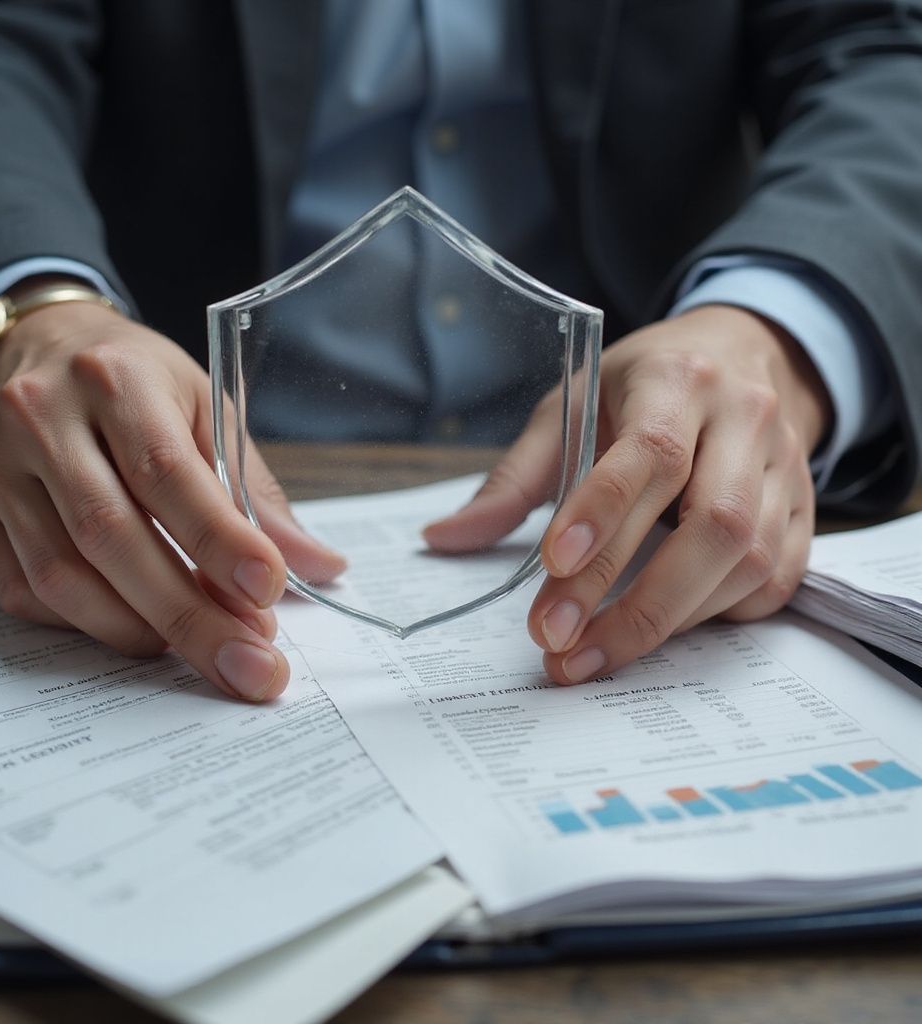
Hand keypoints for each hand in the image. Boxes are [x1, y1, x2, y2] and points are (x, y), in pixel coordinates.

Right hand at [0, 297, 344, 700]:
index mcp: (115, 378)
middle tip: (251, 664)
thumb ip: (255, 490)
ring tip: (204, 649)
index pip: (168, 472)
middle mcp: (41, 417)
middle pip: (112, 535)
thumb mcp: (207, 408)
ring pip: (62, 574)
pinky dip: (87, 624)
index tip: (269, 591)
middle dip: (189, 614)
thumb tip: (319, 566)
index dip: (219, 539)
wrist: (42, 348)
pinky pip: (24, 591)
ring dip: (140, 630)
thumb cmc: (139, 383)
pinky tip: (137, 628)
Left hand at [424, 305, 830, 682]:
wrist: (741, 354)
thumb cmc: (640, 385)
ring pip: (748, 559)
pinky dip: (717, 614)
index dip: (604, 516)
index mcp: (676, 381)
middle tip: (562, 645)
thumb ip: (512, 477)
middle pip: (711, 522)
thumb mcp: (568, 405)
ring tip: (595, 653)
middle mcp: (743, 420)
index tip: (553, 569)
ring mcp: (784, 467)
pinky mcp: (805, 510)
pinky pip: (776, 579)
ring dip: (670, 619)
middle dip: (634, 598)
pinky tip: (665, 625)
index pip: (650, 454)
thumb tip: (442, 538)